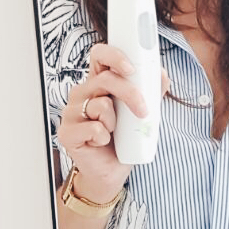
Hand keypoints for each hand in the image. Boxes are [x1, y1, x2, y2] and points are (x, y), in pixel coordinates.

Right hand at [57, 43, 167, 200]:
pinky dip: (104, 138)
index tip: (131, 68)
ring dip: (115, 123)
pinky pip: (92, 128)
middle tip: (143, 111)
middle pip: (105, 79)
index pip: (99, 56)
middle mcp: (82, 94)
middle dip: (129, 94)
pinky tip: (101, 143)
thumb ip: (151, 91)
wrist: (111, 173)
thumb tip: (162, 74)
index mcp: (98, 83)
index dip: (114, 56)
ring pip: (100, 105)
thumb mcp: (142, 113)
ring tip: (113, 133)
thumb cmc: (123, 141)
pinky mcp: (67, 133)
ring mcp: (72, 112)